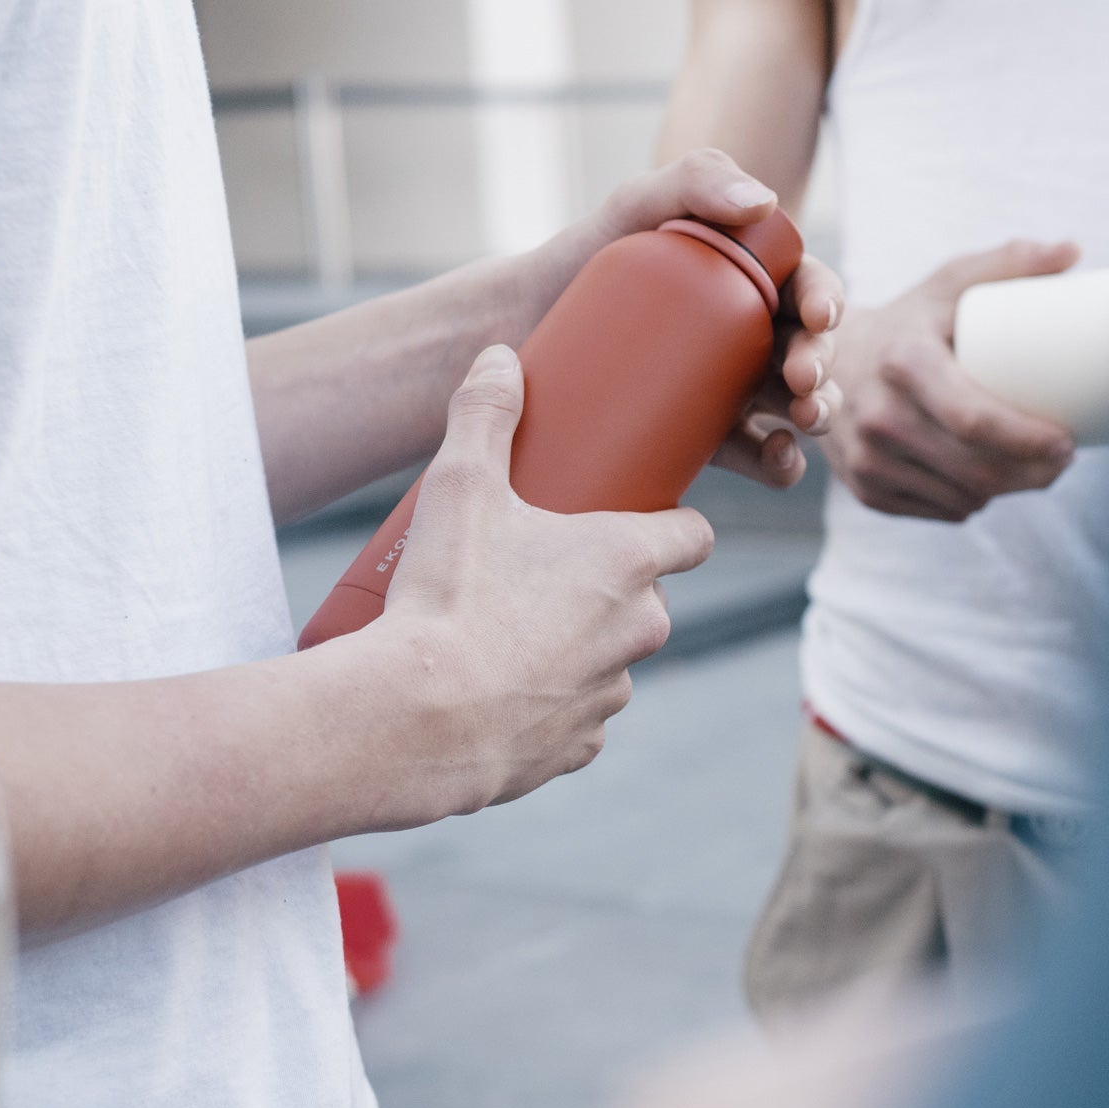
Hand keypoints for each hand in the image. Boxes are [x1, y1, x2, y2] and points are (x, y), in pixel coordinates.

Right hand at [363, 346, 713, 822]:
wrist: (415, 720)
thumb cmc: (447, 598)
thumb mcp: (459, 488)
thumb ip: (484, 416)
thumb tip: (499, 358)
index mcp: (627, 563)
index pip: (694, 536)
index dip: (671, 525)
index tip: (639, 517)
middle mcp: (638, 630)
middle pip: (647, 600)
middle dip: (607, 588)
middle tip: (543, 571)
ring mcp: (611, 694)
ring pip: (611, 660)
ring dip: (579, 647)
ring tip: (511, 634)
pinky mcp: (579, 748)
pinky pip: (578, 719)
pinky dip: (550, 705)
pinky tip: (504, 692)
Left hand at [528, 148, 844, 490]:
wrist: (519, 329)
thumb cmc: (580, 259)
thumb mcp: (634, 205)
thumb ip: (694, 178)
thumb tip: (764, 203)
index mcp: (748, 279)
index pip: (805, 287)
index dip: (824, 300)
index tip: (814, 315)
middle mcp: (748, 336)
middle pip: (806, 352)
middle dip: (820, 366)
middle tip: (800, 377)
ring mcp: (729, 391)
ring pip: (793, 408)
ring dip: (815, 415)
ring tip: (798, 419)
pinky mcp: (706, 439)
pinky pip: (758, 458)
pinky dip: (781, 464)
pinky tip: (779, 460)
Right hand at [824, 240, 1079, 520]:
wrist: (823, 363)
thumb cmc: (908, 322)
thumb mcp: (949, 284)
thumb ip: (1009, 262)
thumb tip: (1072, 251)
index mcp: (903, 362)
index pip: (973, 419)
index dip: (1028, 439)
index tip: (1068, 440)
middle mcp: (878, 416)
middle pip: (976, 469)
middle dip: (1033, 473)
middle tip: (1064, 458)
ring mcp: (868, 459)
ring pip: (964, 497)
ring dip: (1007, 490)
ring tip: (1030, 466)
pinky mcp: (866, 490)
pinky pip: (942, 510)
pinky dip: (972, 501)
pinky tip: (985, 479)